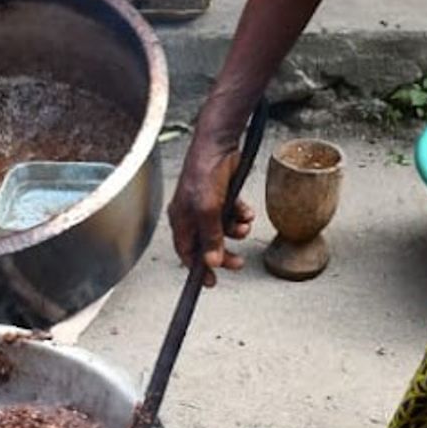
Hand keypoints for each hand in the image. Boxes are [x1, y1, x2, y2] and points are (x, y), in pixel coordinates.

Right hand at [168, 144, 256, 286]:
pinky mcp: (222, 196)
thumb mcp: (208, 210)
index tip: (211, 281)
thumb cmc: (204, 174)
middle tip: (238, 263)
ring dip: (236, 231)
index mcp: (181, 219)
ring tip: (244, 226)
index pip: (186, 252)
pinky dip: (241, 216)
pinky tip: (246, 212)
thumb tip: (211, 262)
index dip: (198, 268)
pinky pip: (233, 215)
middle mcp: (192, 215)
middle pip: (207, 244)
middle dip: (223, 253)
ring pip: (223, 230)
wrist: (219, 146)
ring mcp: (208, 206)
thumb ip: (210, 237)